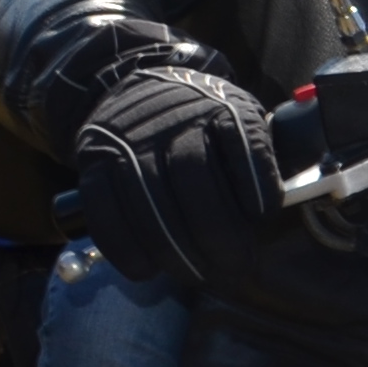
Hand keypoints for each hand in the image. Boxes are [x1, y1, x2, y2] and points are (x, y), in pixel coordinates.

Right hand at [71, 61, 282, 289]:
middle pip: (193, 173)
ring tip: (196, 275)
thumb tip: (273, 209)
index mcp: (219, 104)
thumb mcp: (240, 120)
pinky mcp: (94, 160)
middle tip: (235, 267)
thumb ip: (256, 157)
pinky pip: (105, 209)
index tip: (263, 215)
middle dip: (218, 231)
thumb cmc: (202, 121)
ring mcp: (128, 138)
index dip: (255, 180)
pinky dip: (125, 247)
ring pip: (148, 196)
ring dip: (174, 248)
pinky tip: (146, 270)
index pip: (242, 139)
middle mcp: (171, 116)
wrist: (135, 91)